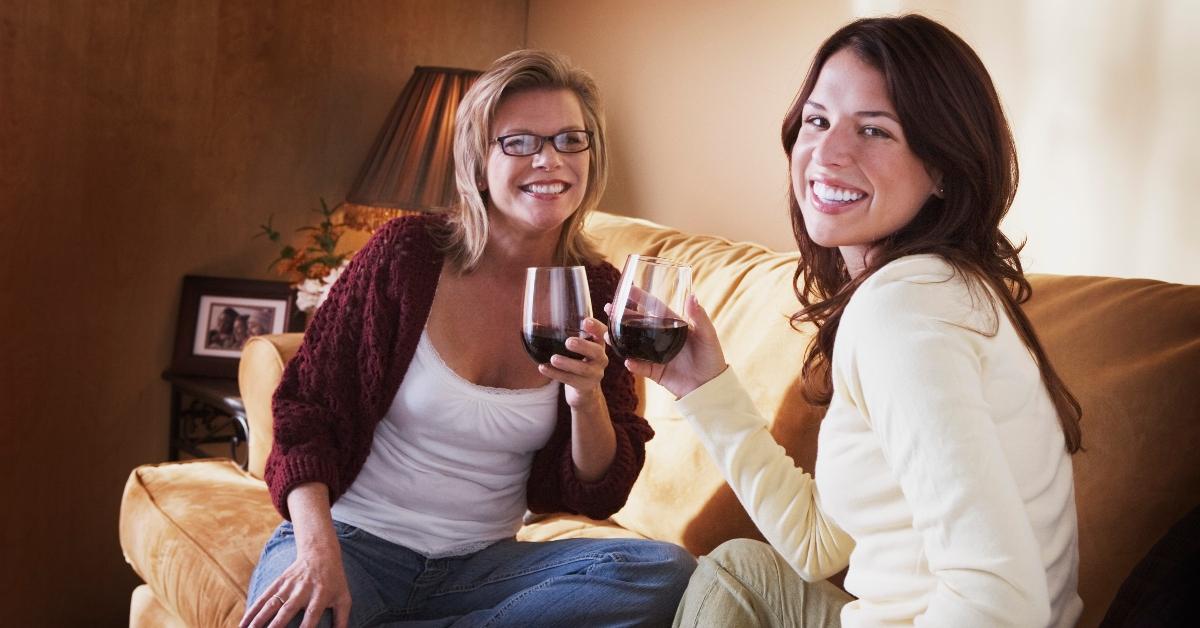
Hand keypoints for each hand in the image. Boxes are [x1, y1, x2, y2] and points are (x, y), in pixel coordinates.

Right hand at [239, 544, 350, 627]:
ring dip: (258, 621)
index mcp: (321, 595)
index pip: (311, 616)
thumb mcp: (344, 598)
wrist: (320, 553)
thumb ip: (342, 621)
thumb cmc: (334, 581)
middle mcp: (302, 590)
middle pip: (286, 611)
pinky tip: (243, 624)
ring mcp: (288, 586)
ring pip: (271, 605)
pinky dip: (252, 611)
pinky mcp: (278, 583)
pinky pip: (263, 598)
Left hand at [540, 316, 609, 408]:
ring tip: (553, 359)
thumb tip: (533, 326)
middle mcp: (600, 358)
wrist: (584, 388)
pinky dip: (556, 374)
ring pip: (583, 368)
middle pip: (596, 351)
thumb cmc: (577, 360)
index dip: (595, 327)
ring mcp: (595, 373)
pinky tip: (543, 368)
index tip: (585, 321)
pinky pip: (571, 380)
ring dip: (567, 363)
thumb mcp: (575, 348)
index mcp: (598, 344)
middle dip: (582, 346)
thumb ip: (561, 335)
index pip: (601, 333)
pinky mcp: (586, 386)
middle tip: (568, 342)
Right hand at [609, 295, 727, 398]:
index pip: (654, 308)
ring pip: (633, 344)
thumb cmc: (711, 357)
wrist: (710, 386)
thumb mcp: (708, 335)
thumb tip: (692, 296)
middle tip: (608, 307)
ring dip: (620, 339)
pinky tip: (628, 361)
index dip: (641, 298)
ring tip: (607, 333)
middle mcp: (661, 338)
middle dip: (622, 316)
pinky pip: (640, 366)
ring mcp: (656, 354)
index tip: (628, 289)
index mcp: (673, 325)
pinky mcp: (654, 371)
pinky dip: (633, 364)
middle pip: (638, 324)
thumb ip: (699, 317)